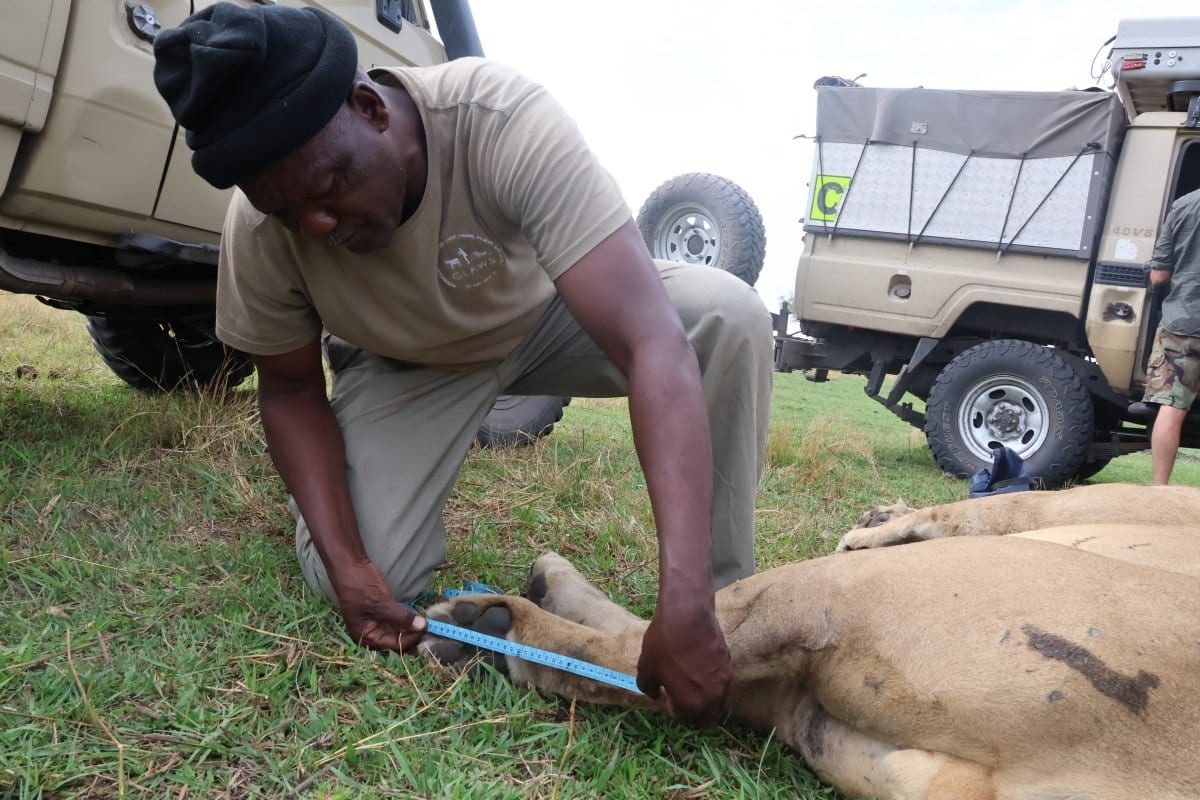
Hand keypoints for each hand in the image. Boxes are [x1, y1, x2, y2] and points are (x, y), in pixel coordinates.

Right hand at [334, 560, 426, 651]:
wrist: (351, 566)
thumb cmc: (359, 586)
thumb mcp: (380, 603)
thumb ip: (400, 616)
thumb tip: (422, 626)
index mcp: (366, 637)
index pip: (394, 644)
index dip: (411, 639)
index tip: (427, 629)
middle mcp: (373, 634)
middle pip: (398, 641)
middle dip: (414, 638)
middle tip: (434, 633)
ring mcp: (380, 622)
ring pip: (401, 632)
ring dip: (414, 630)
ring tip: (432, 629)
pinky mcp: (386, 612)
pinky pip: (400, 622)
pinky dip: (410, 621)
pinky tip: (422, 621)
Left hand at [636, 594, 730, 725]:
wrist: (687, 614)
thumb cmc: (663, 644)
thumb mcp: (646, 670)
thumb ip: (650, 689)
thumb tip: (657, 692)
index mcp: (691, 704)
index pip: (680, 717)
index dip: (666, 707)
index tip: (660, 692)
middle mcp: (712, 697)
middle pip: (704, 719)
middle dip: (690, 713)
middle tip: (676, 696)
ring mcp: (724, 681)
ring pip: (714, 701)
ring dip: (701, 698)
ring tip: (686, 680)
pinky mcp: (728, 664)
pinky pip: (718, 682)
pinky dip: (708, 682)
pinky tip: (695, 665)